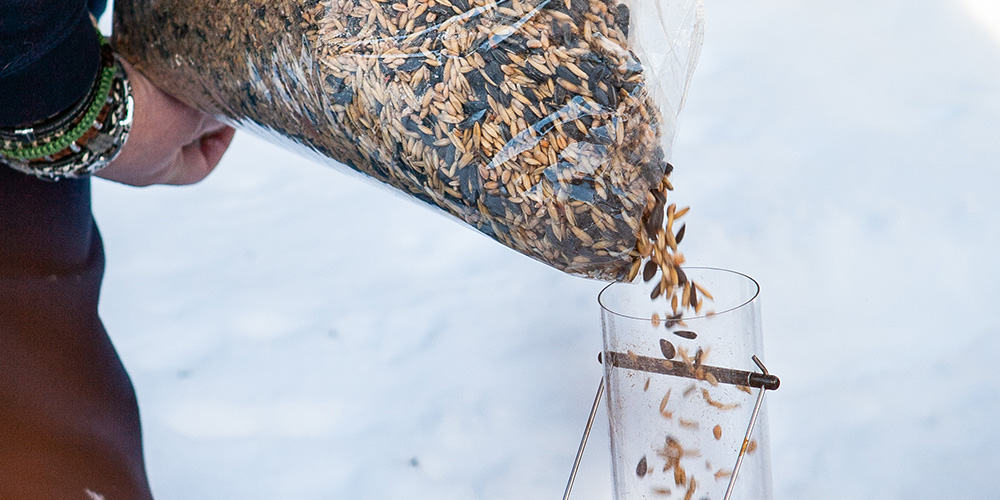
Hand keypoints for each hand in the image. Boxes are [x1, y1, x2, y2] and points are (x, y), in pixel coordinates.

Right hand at [97, 58, 234, 185]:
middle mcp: (129, 161)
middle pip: (172, 142)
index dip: (219, 145)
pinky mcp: (89, 112)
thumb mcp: (186, 120)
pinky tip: (147, 71)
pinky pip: (122, 102)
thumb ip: (209, 119)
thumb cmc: (136, 119)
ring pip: (147, 120)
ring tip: (177, 78)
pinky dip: (138, 87)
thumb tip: (224, 115)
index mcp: (156, 171)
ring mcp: (105, 137)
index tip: (228, 120)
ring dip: (164, 99)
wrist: (73, 98)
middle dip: (191, 118)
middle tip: (204, 93)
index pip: (199, 167)